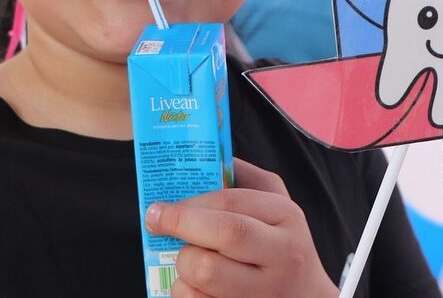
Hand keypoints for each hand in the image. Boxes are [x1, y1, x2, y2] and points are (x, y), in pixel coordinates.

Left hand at [145, 158, 338, 297]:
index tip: (159, 205)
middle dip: (181, 225)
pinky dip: (185, 292)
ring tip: (187, 258)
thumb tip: (207, 158)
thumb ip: (247, 179)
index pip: (232, 204)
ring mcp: (266, 291)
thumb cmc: (283, 245)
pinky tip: (194, 285)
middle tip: (156, 223)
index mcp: (286, 217)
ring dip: (183, 264)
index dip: (189, 204)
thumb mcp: (278, 205)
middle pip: (223, 235)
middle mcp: (281, 255)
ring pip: (205, 274)